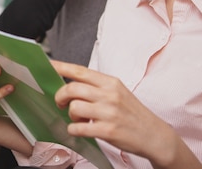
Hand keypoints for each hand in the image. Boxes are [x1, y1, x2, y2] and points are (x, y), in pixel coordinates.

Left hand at [52, 61, 189, 165]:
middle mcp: (109, 94)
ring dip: (70, 115)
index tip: (47, 65)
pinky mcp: (109, 130)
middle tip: (62, 103)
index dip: (60, 67)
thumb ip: (96, 87)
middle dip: (61, 96)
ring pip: (74, 107)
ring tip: (78, 120)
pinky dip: (74, 130)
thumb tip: (71, 85)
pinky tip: (79, 130)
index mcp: (110, 82)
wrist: (154, 135)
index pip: (80, 71)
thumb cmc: (132, 113)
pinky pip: (80, 128)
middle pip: (72, 88)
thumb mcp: (118, 92)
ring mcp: (109, 112)